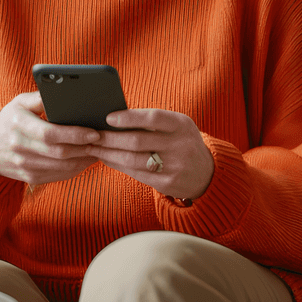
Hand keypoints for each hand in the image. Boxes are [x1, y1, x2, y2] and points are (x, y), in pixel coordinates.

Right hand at [0, 92, 100, 185]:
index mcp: (18, 124)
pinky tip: (85, 159)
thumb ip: (41, 97)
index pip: (49, 133)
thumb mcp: (20, 102)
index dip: (74, 134)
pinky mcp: (30, 178)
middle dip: (84, 148)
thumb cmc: (10, 120)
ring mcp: (24, 165)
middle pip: (59, 152)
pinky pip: (58, 176)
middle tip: (102, 141)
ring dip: (84, 159)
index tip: (94, 132)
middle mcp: (19, 147)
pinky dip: (75, 169)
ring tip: (98, 149)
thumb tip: (65, 91)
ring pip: (61, 167)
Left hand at [90, 109, 214, 201]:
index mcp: (181, 125)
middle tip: (93, 135)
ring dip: (109, 153)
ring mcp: (174, 167)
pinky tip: (107, 158)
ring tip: (94, 147)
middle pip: (138, 141)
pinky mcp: (167, 184)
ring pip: (133, 160)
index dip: (129, 117)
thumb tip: (115, 117)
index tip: (108, 118)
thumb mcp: (177, 126)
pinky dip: (118, 165)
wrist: (208, 174)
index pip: (153, 117)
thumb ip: (152, 121)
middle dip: (111, 138)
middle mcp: (180, 145)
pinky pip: (136, 173)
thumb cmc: (183, 142)